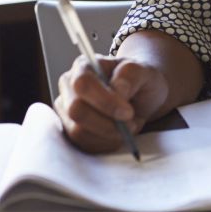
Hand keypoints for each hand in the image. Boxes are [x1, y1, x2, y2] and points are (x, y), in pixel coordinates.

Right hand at [54, 54, 169, 153]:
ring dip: (109, 135)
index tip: (128, 112)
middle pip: (76, 111)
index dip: (104, 101)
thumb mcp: (145, 71)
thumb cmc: (140, 80)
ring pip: (78, 132)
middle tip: (131, 123)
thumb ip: (131, 74)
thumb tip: (117, 89)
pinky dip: (106, 144)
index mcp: (84, 66)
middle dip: (107, 123)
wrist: (140, 96)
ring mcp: (66, 110)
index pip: (83, 84)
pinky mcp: (70, 131)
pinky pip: (83, 145)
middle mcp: (69, 87)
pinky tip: (119, 134)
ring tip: (129, 126)